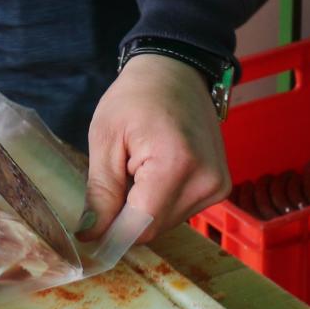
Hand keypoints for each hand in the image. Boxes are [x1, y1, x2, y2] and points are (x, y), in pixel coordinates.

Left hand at [82, 54, 229, 246]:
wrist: (176, 72)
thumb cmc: (136, 96)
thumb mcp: (106, 138)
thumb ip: (101, 192)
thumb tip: (90, 236)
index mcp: (176, 165)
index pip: (141, 225)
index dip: (112, 232)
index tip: (89, 231)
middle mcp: (206, 181)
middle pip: (154, 227)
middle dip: (127, 213)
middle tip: (118, 174)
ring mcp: (219, 185)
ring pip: (167, 222)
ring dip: (144, 206)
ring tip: (138, 166)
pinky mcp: (221, 187)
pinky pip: (181, 210)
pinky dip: (161, 199)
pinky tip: (155, 170)